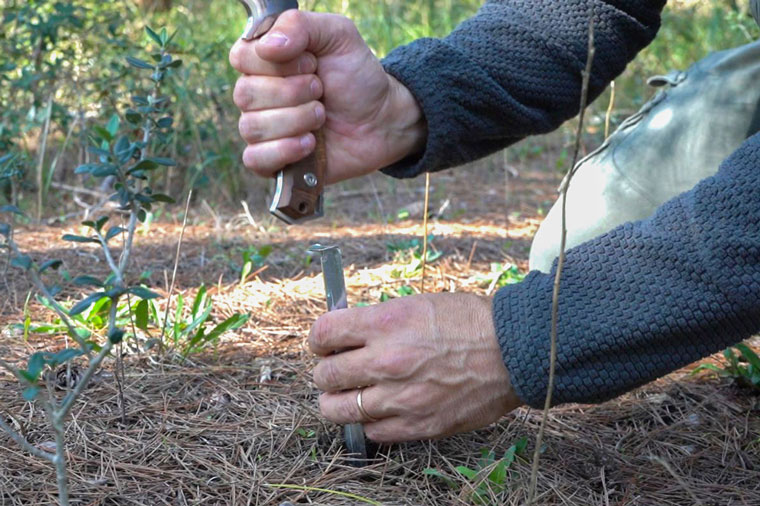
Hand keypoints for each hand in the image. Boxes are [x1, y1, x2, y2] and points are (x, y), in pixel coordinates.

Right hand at [229, 10, 426, 184]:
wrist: (381, 120)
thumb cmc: (356, 77)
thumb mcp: (338, 36)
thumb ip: (301, 25)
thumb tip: (268, 46)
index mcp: (264, 61)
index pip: (241, 57)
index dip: (278, 63)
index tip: (312, 64)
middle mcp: (256, 95)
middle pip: (245, 94)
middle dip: (293, 93)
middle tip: (321, 91)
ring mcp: (263, 129)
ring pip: (252, 127)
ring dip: (296, 120)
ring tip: (322, 117)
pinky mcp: (272, 160)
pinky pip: (255, 159)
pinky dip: (285, 150)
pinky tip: (309, 144)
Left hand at [309, 293, 521, 442]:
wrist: (513, 351)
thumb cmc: (468, 322)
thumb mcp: (416, 304)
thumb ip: (378, 322)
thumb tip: (346, 335)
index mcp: (385, 324)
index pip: (323, 334)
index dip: (318, 340)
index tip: (324, 344)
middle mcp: (386, 361)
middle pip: (324, 376)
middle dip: (325, 372)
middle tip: (336, 370)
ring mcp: (400, 397)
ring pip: (337, 410)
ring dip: (336, 402)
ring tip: (348, 396)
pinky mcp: (418, 425)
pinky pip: (371, 433)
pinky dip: (369, 423)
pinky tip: (380, 410)